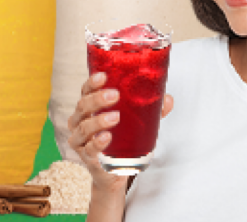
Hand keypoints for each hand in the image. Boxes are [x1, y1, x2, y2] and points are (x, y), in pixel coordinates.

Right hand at [67, 72, 173, 192]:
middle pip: (83, 106)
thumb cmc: (119, 140)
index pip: (86, 91)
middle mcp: (79, 121)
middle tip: (115, 95)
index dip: (92, 83)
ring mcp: (80, 140)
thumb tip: (167, 99)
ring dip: (99, 121)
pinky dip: (97, 142)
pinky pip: (89, 148)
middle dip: (98, 99)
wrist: (113, 172)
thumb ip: (149, 110)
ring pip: (84, 127)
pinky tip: (107, 137)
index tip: (104, 76)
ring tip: (116, 117)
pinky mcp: (86, 157)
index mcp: (88, 108)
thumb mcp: (134, 122)